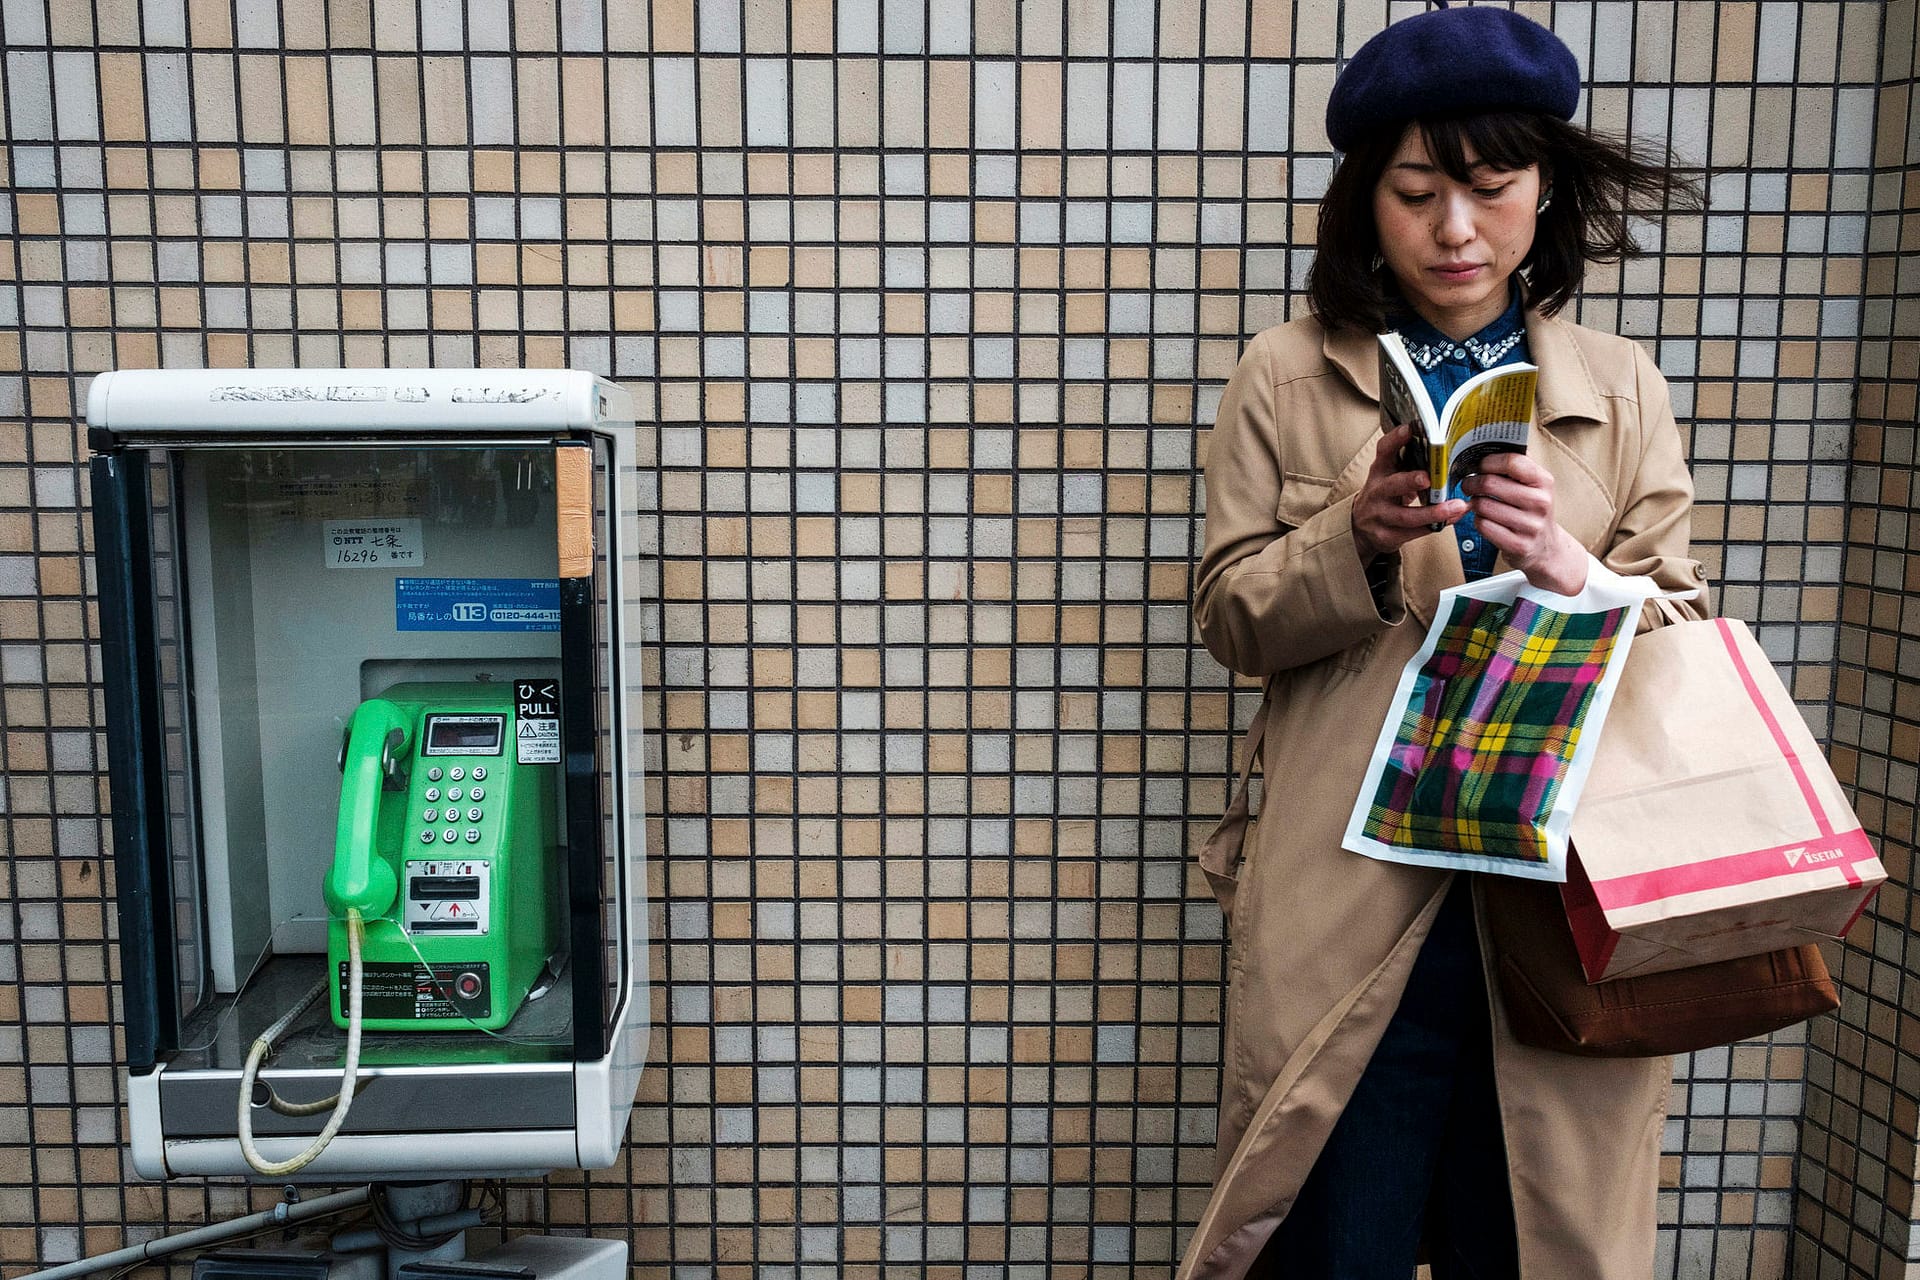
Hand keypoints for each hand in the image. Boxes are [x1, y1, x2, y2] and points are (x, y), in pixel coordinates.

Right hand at [1352, 424, 1466, 562]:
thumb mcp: (1389, 475)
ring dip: (1433, 512)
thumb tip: (1442, 451)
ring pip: (1406, 516)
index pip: (1384, 451)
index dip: (1395, 439)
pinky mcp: (1386, 536)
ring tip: (1456, 506)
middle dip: (1410, 481)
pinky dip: (1435, 525)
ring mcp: (1380, 516)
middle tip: (1428, 478)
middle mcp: (1377, 492)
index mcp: (1380, 471)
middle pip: (1392, 485)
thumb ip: (1409, 463)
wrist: (1360, 527)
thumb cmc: (1384, 495)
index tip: (1410, 429)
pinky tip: (1452, 519)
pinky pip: (1413, 533)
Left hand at [1460, 452, 1588, 593]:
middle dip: (1472, 483)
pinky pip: (1483, 526)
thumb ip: (1516, 466)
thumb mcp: (1533, 485)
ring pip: (1483, 505)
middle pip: (1490, 483)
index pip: (1511, 461)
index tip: (1479, 466)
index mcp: (1544, 481)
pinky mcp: (1518, 545)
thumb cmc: (1532, 510)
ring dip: (1474, 503)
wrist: (1547, 547)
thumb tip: (1486, 446)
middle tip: (1468, 485)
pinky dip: (1478, 521)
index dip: (1488, 462)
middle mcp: (1540, 502)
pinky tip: (1485, 520)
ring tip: (1478, 503)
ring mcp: (1530, 525)